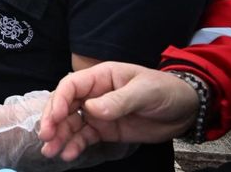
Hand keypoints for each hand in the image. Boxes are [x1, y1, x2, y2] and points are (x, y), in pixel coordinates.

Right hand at [39, 61, 198, 161]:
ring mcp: (98, 113)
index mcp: (100, 77)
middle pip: (64, 105)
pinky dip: (75, 146)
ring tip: (50, 151)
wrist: (185, 109)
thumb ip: (118, 100)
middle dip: (52, 121)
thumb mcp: (144, 92)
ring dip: (59, 136)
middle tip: (45, 137)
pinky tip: (68, 154)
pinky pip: (85, 137)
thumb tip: (91, 110)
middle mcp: (93, 94)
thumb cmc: (165, 91)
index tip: (52, 119)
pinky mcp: (105, 129)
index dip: (58, 101)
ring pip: (70, 123)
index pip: (70, 86)